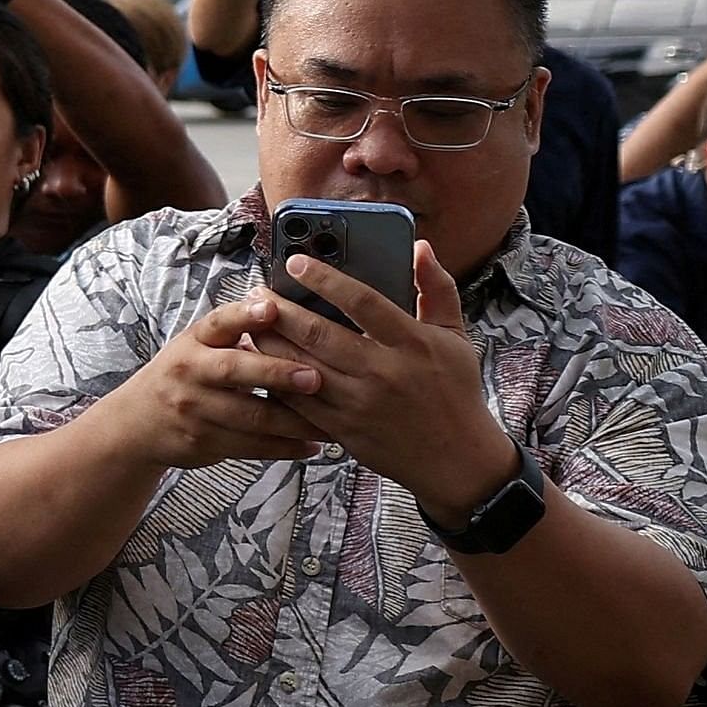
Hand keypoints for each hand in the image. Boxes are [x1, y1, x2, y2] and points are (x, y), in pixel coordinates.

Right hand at [97, 291, 327, 471]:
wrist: (135, 424)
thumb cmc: (181, 377)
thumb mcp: (197, 345)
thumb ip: (235, 331)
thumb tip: (283, 307)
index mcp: (193, 342)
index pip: (218, 322)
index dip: (245, 315)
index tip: (272, 308)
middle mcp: (189, 372)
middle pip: (235, 371)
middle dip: (277, 373)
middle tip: (315, 378)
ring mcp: (194, 410)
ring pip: (250, 417)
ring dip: (295, 422)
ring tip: (330, 422)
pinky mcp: (202, 442)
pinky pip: (250, 447)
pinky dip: (284, 449)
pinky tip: (310, 446)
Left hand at [250, 243, 515, 511]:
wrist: (456, 459)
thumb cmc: (454, 390)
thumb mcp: (455, 337)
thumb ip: (437, 289)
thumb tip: (420, 247)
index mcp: (412, 343)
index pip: (363, 302)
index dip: (326, 280)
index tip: (297, 262)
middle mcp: (384, 372)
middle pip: (320, 334)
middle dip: (282, 310)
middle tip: (257, 291)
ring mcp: (360, 403)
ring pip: (301, 366)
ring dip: (270, 342)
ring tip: (250, 321)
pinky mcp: (342, 428)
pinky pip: (298, 401)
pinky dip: (274, 379)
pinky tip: (258, 361)